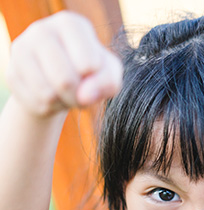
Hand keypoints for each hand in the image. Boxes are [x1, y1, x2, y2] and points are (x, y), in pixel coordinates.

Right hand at [6, 11, 122, 116]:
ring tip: (68, 94)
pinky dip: (50, 108)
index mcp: (70, 24)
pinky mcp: (12, 71)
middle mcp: (41, 30)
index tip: (93, 75)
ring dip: (64, 103)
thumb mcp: (109, 74)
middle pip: (65, 81)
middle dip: (79, 98)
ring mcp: (22, 49)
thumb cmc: (91, 71)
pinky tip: (53, 97)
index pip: (88, 64)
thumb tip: (84, 96)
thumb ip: (107, 82)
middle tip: (82, 94)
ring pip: (47, 94)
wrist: (61, 79)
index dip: (95, 80)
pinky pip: (36, 102)